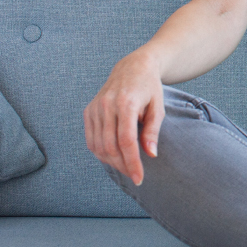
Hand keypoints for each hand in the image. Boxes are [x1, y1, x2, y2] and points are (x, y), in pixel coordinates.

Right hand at [83, 50, 164, 185]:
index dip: (132, 163)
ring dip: (112, 162)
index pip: (126, 141)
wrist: (133, 68)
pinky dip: (101, 153)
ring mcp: (95, 108)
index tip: (140, 178)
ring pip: (98, 146)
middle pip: (110, 146)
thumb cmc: (150, 88)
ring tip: (127, 167)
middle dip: (123, 166)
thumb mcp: (158, 107)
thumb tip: (150, 154)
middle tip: (135, 175)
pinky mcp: (88, 111)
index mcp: (126, 103)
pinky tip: (114, 157)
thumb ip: (152, 131)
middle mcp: (106, 105)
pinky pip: (91, 140)